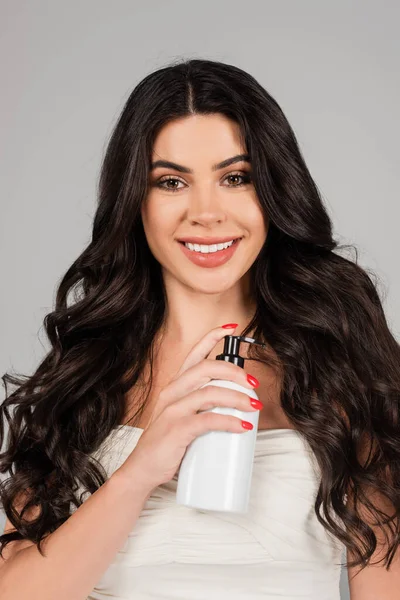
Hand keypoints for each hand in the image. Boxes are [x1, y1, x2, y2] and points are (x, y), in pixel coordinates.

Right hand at [117, 325, 259, 492]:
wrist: (143, 469)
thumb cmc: (167, 441)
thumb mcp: (181, 414)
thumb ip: (201, 404)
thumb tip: (237, 402)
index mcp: (175, 385)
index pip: (194, 353)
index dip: (213, 336)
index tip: (233, 328)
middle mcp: (172, 392)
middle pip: (207, 368)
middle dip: (235, 372)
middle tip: (253, 383)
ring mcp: (173, 410)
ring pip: (210, 392)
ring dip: (238, 397)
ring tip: (254, 407)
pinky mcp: (176, 430)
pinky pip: (207, 420)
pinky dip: (228, 421)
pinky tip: (242, 426)